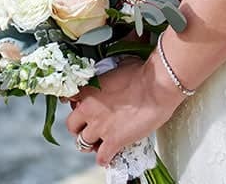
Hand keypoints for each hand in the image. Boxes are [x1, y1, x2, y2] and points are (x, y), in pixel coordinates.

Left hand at [65, 56, 182, 166]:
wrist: (157, 87)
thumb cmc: (143, 74)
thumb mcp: (119, 67)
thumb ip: (109, 76)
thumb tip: (114, 77)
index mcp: (88, 89)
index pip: (69, 102)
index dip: (78, 107)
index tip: (85, 110)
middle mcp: (89, 110)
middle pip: (72, 126)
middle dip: (80, 128)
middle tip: (90, 128)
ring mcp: (100, 127)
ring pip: (83, 144)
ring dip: (91, 144)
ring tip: (100, 143)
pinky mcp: (113, 141)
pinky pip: (101, 158)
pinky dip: (105, 158)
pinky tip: (110, 155)